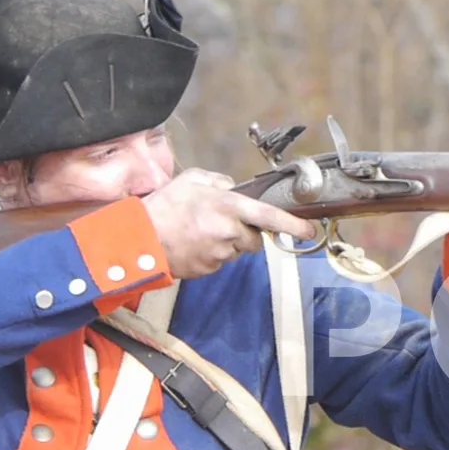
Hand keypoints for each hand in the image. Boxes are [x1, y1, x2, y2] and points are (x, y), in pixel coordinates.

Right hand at [141, 168, 316, 278]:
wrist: (139, 239)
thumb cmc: (163, 206)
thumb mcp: (192, 180)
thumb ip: (219, 182)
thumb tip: (233, 188)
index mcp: (229, 207)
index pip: (269, 217)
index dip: (292, 225)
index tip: (309, 230)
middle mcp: (229, 232)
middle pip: (255, 239)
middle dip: (246, 232)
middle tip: (222, 222)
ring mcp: (220, 254)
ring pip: (238, 251)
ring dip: (228, 243)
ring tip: (201, 232)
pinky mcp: (210, 269)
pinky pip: (221, 261)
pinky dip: (213, 253)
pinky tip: (194, 244)